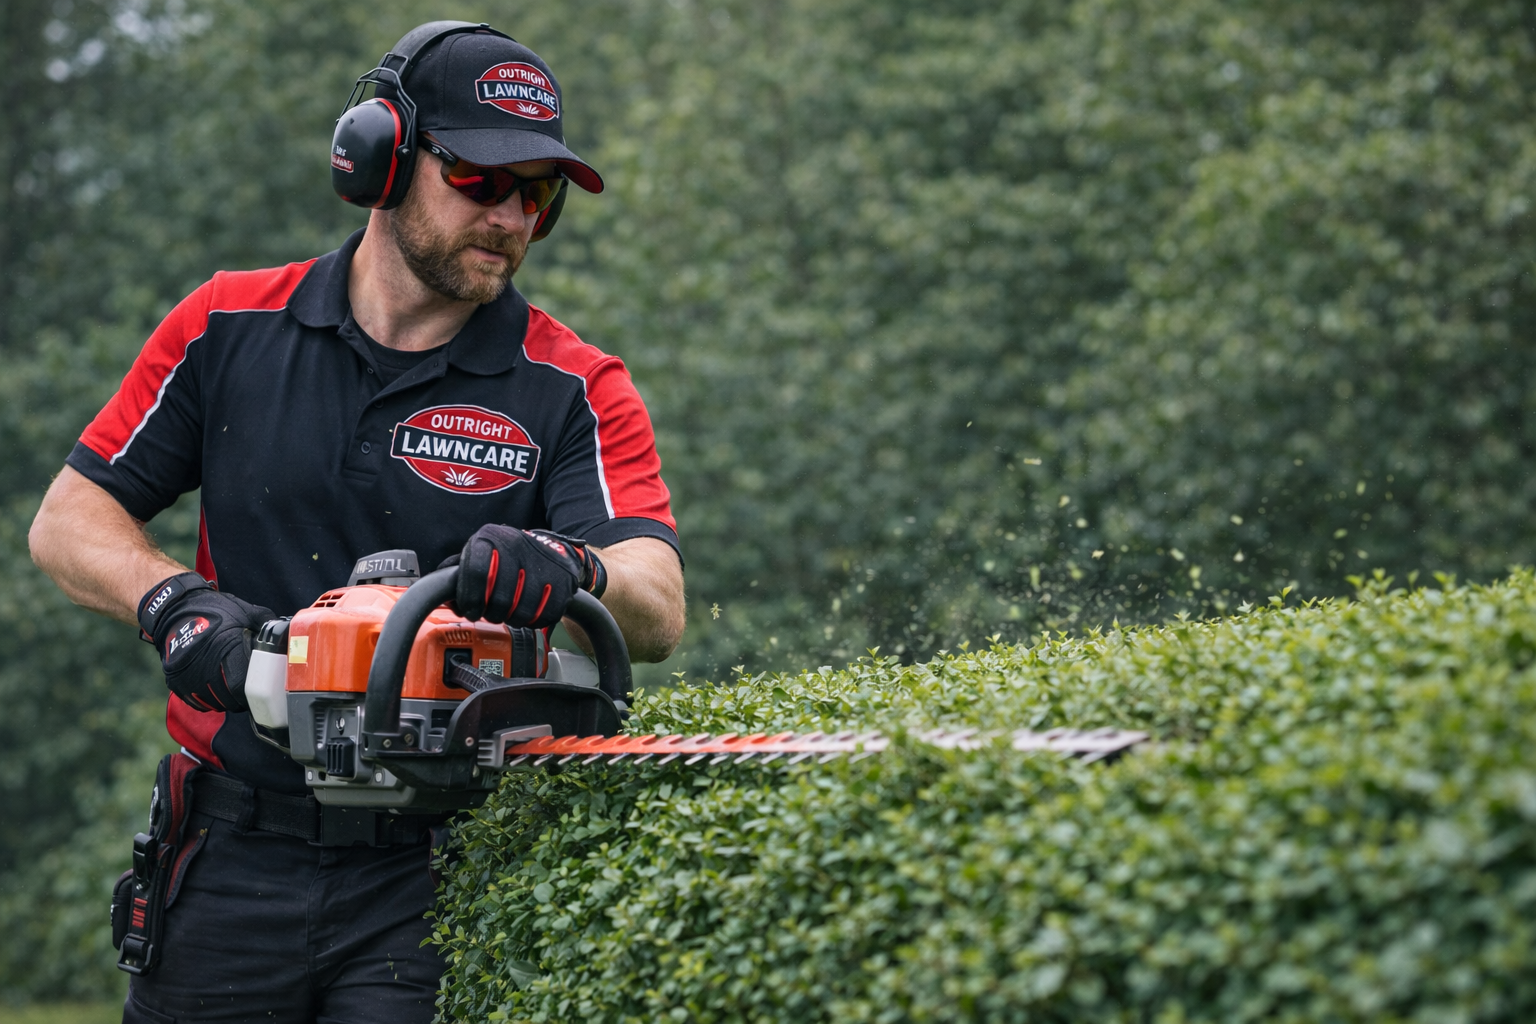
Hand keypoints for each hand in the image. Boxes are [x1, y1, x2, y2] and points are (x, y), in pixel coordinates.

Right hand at [137, 573, 274, 712]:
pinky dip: (208, 700)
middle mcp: (205, 664)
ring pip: (213, 703)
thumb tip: (286, 632)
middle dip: (242, 699)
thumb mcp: (244, 611)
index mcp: (226, 647)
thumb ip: (266, 623)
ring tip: (233, 691)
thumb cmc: (213, 610)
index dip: (253, 691)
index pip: (242, 685)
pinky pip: (197, 701)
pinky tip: (216, 690)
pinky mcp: (175, 680)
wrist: (175, 608)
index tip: (260, 689)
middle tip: (249, 692)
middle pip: (229, 699)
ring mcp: (188, 675)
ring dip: (226, 701)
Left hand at [446, 526, 605, 627]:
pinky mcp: (563, 581)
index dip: (470, 599)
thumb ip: (456, 573)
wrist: (550, 547)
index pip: (476, 573)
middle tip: (490, 614)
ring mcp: (542, 563)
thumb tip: (440, 597)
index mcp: (490, 538)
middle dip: (491, 613)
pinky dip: (533, 620)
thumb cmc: (506, 555)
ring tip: (508, 613)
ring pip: (522, 610)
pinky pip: (543, 614)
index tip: (470, 611)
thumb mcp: (479, 553)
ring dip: (512, 619)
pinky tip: (527, 611)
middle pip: (500, 597)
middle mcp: (516, 546)